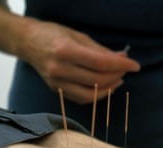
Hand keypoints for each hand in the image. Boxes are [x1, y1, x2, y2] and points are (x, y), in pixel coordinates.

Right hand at [17, 19, 140, 103]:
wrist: (26, 42)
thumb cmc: (53, 34)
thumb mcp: (78, 36)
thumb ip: (101, 50)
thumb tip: (123, 58)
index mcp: (65, 51)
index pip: (101, 63)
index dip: (121, 66)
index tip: (135, 65)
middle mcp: (59, 69)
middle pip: (97, 79)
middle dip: (117, 75)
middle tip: (126, 70)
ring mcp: (56, 82)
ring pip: (90, 94)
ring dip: (109, 89)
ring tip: (118, 79)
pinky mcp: (56, 90)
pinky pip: (81, 98)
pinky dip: (97, 95)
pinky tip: (105, 86)